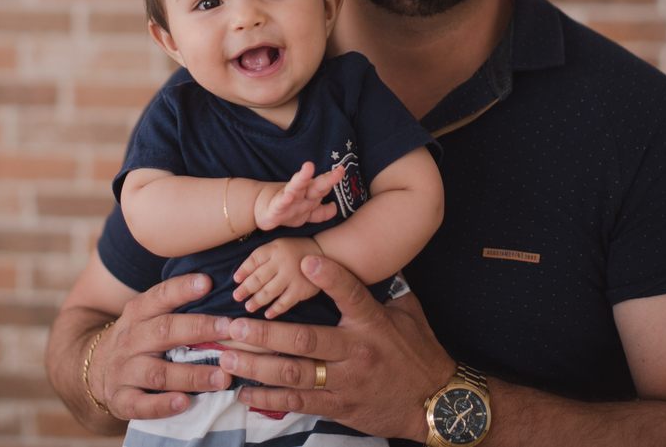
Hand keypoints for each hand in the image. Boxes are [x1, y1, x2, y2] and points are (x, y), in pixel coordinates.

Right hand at [94, 274, 233, 419]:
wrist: (96, 370)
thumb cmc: (140, 339)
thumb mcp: (149, 317)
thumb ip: (178, 307)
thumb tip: (224, 292)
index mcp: (138, 313)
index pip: (160, 296)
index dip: (182, 289)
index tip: (208, 282)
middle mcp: (129, 339)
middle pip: (163, 331)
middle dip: (198, 329)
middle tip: (230, 330)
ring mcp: (123, 370)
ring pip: (158, 373)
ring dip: (192, 376)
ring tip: (222, 377)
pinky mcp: (120, 400)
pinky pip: (140, 405)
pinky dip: (162, 405)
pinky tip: (184, 403)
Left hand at [218, 256, 455, 440]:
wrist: (437, 403)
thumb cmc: (420, 354)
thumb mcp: (409, 315)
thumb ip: (386, 291)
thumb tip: (378, 260)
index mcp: (373, 323)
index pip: (351, 293)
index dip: (328, 276)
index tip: (304, 258)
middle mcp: (356, 352)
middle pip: (306, 340)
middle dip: (266, 334)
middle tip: (234, 326)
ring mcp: (345, 382)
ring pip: (294, 373)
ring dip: (257, 366)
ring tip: (228, 357)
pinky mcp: (339, 406)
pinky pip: (299, 402)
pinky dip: (269, 398)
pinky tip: (244, 393)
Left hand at [232, 237, 323, 318]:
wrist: (324, 253)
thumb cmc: (294, 251)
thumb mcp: (279, 245)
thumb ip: (263, 257)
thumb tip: (241, 275)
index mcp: (274, 248)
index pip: (254, 260)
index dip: (243, 270)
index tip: (235, 280)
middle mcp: (282, 261)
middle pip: (259, 277)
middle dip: (245, 289)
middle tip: (236, 297)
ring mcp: (292, 276)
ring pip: (269, 292)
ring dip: (257, 300)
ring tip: (248, 307)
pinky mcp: (301, 289)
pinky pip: (284, 302)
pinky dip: (275, 309)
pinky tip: (267, 314)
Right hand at [254, 162, 342, 230]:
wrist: (259, 208)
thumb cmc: (286, 208)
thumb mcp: (305, 213)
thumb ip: (320, 213)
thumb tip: (335, 208)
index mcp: (309, 195)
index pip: (323, 187)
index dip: (332, 179)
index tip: (342, 170)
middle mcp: (300, 195)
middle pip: (315, 187)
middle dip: (327, 179)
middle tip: (339, 171)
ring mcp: (287, 200)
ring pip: (296, 188)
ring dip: (302, 179)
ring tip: (308, 168)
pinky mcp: (274, 210)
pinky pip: (280, 205)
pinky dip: (284, 200)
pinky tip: (288, 195)